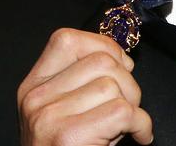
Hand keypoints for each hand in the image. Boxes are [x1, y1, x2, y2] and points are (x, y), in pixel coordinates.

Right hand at [18, 28, 152, 144]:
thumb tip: (122, 57)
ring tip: (126, 125)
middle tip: (127, 106)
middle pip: (101, 61)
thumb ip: (83, 81)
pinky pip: (123, 112)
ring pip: (113, 85)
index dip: (104, 47)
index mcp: (33, 86)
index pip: (68, 40)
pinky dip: (142, 125)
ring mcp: (48, 117)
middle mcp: (35, 98)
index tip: (121, 68)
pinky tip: (139, 136)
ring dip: (134, 105)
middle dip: (127, 81)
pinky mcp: (68, 137)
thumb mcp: (66, 110)